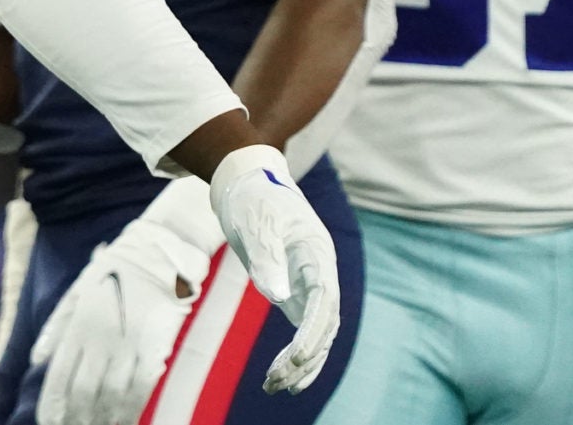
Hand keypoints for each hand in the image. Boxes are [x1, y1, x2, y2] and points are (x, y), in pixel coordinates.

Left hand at [29, 212, 207, 424]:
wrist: (161, 252)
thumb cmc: (115, 269)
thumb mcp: (77, 290)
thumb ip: (55, 326)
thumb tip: (36, 359)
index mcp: (78, 324)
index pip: (59, 376)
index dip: (52, 405)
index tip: (48, 422)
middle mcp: (101, 338)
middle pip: (84, 392)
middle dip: (76, 419)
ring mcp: (129, 345)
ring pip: (112, 396)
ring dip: (102, 419)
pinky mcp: (156, 348)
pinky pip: (141, 388)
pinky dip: (131, 410)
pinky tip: (125, 421)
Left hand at [208, 145, 339, 394]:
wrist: (247, 183)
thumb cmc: (254, 198)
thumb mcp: (256, 222)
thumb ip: (267, 257)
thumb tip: (276, 296)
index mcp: (317, 253)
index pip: (324, 300)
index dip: (314, 331)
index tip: (297, 357)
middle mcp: (320, 273)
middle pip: (324, 324)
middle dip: (305, 356)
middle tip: (277, 382)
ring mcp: (309, 286)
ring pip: (317, 334)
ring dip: (300, 364)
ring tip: (275, 388)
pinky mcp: (294, 294)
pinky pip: (304, 332)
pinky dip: (296, 357)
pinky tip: (284, 379)